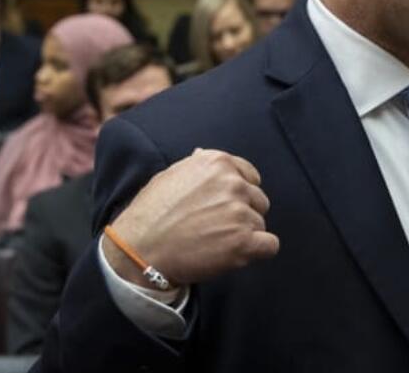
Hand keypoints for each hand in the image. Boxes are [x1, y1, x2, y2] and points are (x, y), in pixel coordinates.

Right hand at [103, 149, 279, 289]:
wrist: (138, 250)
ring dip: (244, 235)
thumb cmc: (150, 215)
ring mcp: (239, 212)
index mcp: (217, 163)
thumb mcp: (170, 176)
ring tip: (214, 243)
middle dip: (243, 215)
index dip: (239, 195)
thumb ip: (196, 166)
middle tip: (215, 229)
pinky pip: (270, 245)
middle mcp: (233, 183)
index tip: (224, 208)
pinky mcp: (243, 241)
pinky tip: (236, 255)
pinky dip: (258, 251)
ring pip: (260, 224)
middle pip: (258, 201)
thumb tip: (203, 154)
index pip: (250, 177)